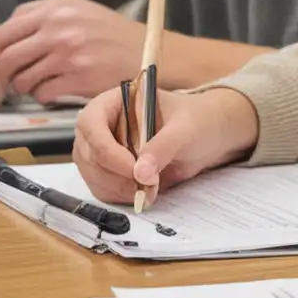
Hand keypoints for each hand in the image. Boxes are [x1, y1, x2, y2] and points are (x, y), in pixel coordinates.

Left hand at [0, 0, 143, 103]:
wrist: (149, 51)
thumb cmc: (112, 34)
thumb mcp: (80, 11)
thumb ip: (44, 17)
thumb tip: (6, 37)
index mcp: (58, 7)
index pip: (5, 30)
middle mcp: (60, 27)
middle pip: (6, 57)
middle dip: (3, 74)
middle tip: (10, 81)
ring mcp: (68, 53)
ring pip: (21, 79)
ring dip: (25, 87)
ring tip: (39, 84)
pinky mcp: (77, 77)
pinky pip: (42, 94)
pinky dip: (44, 96)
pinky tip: (56, 90)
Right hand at [74, 85, 258, 205]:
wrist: (210, 135)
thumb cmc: (198, 120)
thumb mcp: (186, 129)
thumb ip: (163, 147)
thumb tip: (140, 172)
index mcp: (118, 100)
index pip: (91, 122)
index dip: (105, 148)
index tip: (131, 167)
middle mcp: (104, 124)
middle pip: (87, 153)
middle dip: (114, 174)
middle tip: (145, 183)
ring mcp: (104, 149)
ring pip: (92, 175)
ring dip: (117, 188)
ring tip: (149, 189)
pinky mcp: (111, 171)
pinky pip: (102, 188)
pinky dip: (119, 196)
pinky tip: (144, 193)